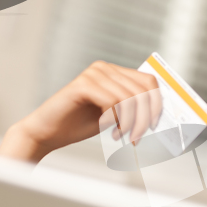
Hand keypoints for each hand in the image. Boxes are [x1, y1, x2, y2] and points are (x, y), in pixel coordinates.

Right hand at [0, 61, 161, 162]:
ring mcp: (93, 74)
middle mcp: (105, 68)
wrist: (48, 132)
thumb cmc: (80, 124)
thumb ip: (133, 109)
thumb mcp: (115, 115)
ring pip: (130, 98)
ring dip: (130, 122)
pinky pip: (113, 101)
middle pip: (142, 91)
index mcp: (115, 73)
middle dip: (144, 119)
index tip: (155, 125)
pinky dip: (115, 119)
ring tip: (120, 135)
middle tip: (136, 137)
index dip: (157, 104)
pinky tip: (106, 129)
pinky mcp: (83, 84)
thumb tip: (158, 116)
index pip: (149, 81)